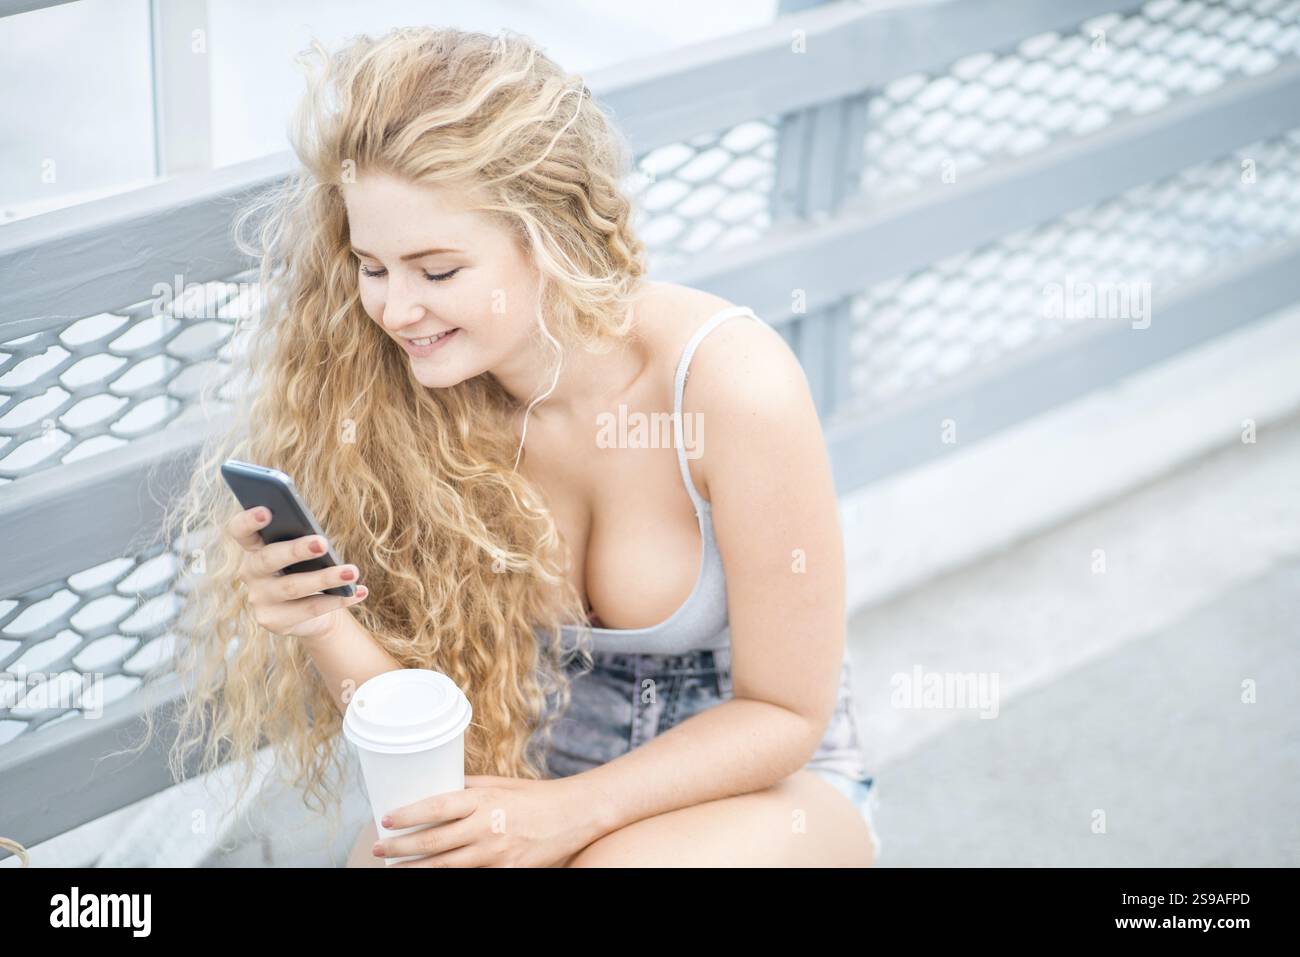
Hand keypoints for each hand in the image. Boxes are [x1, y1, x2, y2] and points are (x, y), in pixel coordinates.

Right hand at [227, 506, 367, 639]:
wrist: (312, 614)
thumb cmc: (308, 570)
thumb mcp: (304, 554)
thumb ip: (303, 541)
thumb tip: (321, 539)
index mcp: (254, 549)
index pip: (240, 531)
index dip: (248, 520)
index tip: (266, 510)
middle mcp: (250, 574)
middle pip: (268, 558)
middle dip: (296, 550)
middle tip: (323, 543)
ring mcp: (260, 600)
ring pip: (293, 587)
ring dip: (326, 578)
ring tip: (352, 571)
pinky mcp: (274, 622)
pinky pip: (310, 609)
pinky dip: (339, 599)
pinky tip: (359, 591)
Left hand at [375, 774, 606, 867]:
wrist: (574, 815)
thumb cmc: (535, 796)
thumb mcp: (500, 785)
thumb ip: (468, 788)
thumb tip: (436, 788)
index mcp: (484, 801)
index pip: (438, 807)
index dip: (409, 815)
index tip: (387, 819)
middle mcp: (486, 827)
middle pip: (435, 842)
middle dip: (402, 848)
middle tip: (379, 849)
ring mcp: (496, 854)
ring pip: (446, 867)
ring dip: (417, 868)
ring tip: (395, 868)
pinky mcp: (506, 871)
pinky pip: (471, 877)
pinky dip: (448, 877)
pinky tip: (430, 875)